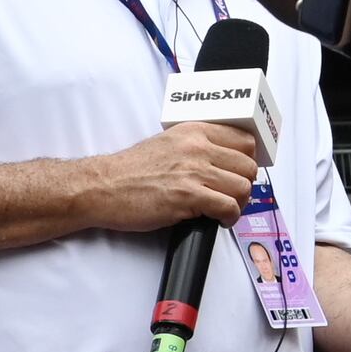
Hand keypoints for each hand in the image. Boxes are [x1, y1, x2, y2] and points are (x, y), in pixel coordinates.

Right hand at [86, 123, 262, 231]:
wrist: (102, 187)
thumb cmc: (129, 171)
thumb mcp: (167, 144)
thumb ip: (195, 147)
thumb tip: (222, 161)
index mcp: (193, 132)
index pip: (245, 140)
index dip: (248, 159)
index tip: (242, 171)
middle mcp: (197, 148)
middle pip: (248, 165)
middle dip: (245, 183)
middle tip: (233, 194)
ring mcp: (194, 172)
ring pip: (243, 187)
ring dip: (239, 202)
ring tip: (226, 208)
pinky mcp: (189, 197)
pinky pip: (229, 207)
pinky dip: (229, 217)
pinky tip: (219, 219)